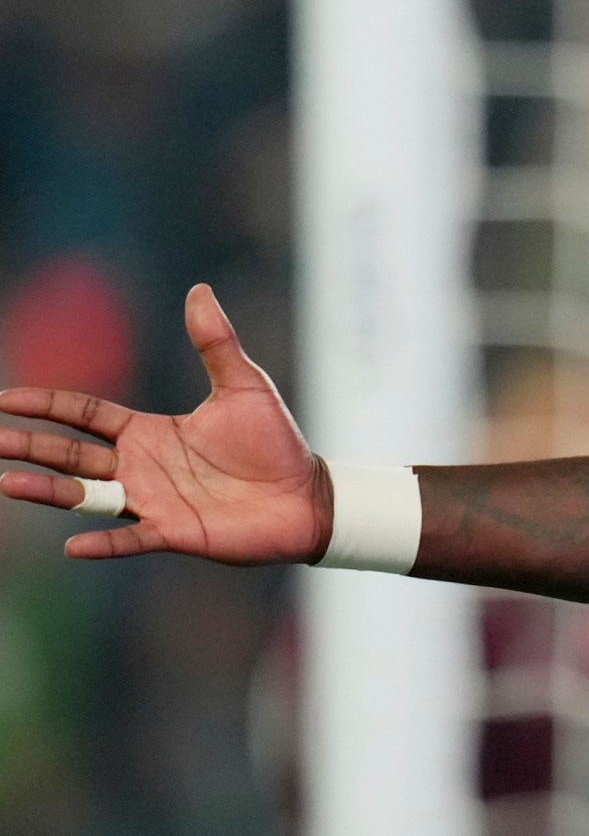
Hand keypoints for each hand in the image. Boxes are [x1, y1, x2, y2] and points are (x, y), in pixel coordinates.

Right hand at [0, 284, 328, 564]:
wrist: (310, 495)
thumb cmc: (276, 443)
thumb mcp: (244, 385)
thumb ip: (215, 342)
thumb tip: (199, 289)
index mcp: (149, 432)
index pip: (84, 414)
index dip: (45, 405)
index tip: (4, 400)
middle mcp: (141, 467)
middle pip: (71, 455)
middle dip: (29, 446)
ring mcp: (154, 501)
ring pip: (87, 496)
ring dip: (49, 491)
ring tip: (8, 482)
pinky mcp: (176, 532)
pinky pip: (131, 539)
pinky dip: (103, 542)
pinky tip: (72, 546)